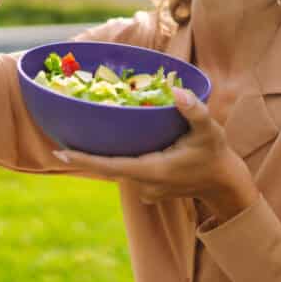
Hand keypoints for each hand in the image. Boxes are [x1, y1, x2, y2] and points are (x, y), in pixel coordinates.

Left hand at [53, 89, 259, 219]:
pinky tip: (109, 145)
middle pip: (107, 169)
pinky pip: (126, 171)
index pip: (112, 166)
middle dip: (83, 157)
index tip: (60, 154)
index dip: (85, 161)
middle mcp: (145, 184)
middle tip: (57, 143)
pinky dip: (117, 159)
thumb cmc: (215, 154)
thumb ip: (195, 112)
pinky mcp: (148, 188)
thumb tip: (178, 92)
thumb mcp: (210, 130)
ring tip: (76, 141)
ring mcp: (145, 190)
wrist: (223, 183)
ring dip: (101, 156)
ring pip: (117, 170)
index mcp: (154, 171)